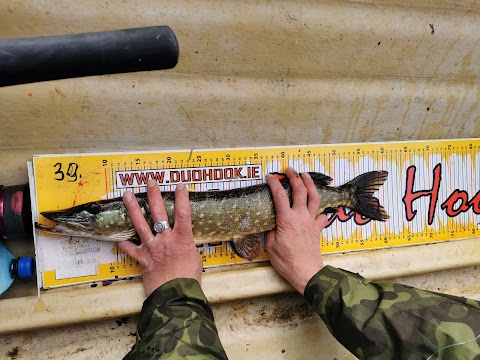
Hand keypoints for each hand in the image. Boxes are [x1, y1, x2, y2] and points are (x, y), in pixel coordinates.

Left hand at [118, 179, 201, 296]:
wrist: (176, 296)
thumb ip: (186, 249)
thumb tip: (184, 247)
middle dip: (154, 195)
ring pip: (140, 225)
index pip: (183, 213)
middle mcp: (166, 240)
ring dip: (133, 209)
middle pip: (159, 213)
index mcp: (182, 239)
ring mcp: (153, 248)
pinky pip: (131, 250)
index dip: (182, 198)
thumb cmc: (189, 279)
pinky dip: (124, 244)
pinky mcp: (143, 260)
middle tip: (150, 181)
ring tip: (127, 195)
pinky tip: (117, 238)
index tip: (179, 185)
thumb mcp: (194, 259)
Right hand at [266, 168, 327, 294]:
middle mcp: (300, 217)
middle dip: (295, 177)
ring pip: (314, 198)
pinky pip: (321, 215)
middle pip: (300, 191)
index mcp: (286, 219)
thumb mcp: (270, 246)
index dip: (274, 183)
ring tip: (306, 176)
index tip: (270, 176)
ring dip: (310, 184)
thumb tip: (272, 224)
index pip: (279, 195)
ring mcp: (311, 222)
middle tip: (290, 170)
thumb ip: (271, 231)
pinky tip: (318, 207)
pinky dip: (320, 209)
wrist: (306, 272)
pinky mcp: (317, 229)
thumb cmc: (286, 261)